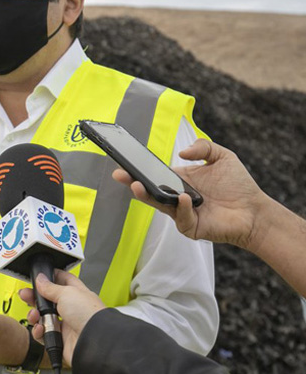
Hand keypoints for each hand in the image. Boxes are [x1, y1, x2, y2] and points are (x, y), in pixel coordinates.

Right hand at [20, 271, 104, 366]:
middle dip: (35, 297)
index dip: (51, 277)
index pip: (63, 280)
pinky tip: (41, 328)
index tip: (39, 276)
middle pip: (48, 300)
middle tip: (26, 294)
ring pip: (42, 317)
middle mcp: (71, 309)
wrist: (93, 342)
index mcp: (77, 293)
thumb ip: (50, 287)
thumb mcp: (67, 293)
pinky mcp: (60, 339)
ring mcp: (65, 324)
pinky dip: (38, 332)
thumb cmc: (89, 315)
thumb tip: (40, 279)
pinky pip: (43, 334)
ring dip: (35, 315)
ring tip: (35, 314)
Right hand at [112, 138, 268, 248]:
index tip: (125, 160)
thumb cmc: (238, 185)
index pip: (154, 173)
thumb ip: (203, 147)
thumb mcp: (222, 157)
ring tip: (137, 186)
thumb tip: (181, 153)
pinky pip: (181, 218)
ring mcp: (181, 213)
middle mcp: (175, 196)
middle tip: (119, 174)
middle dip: (132, 182)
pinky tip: (184, 198)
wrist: (255, 210)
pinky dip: (181, 208)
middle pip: (149, 190)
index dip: (140, 168)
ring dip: (146, 196)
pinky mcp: (190, 227)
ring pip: (158, 205)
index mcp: (179, 180)